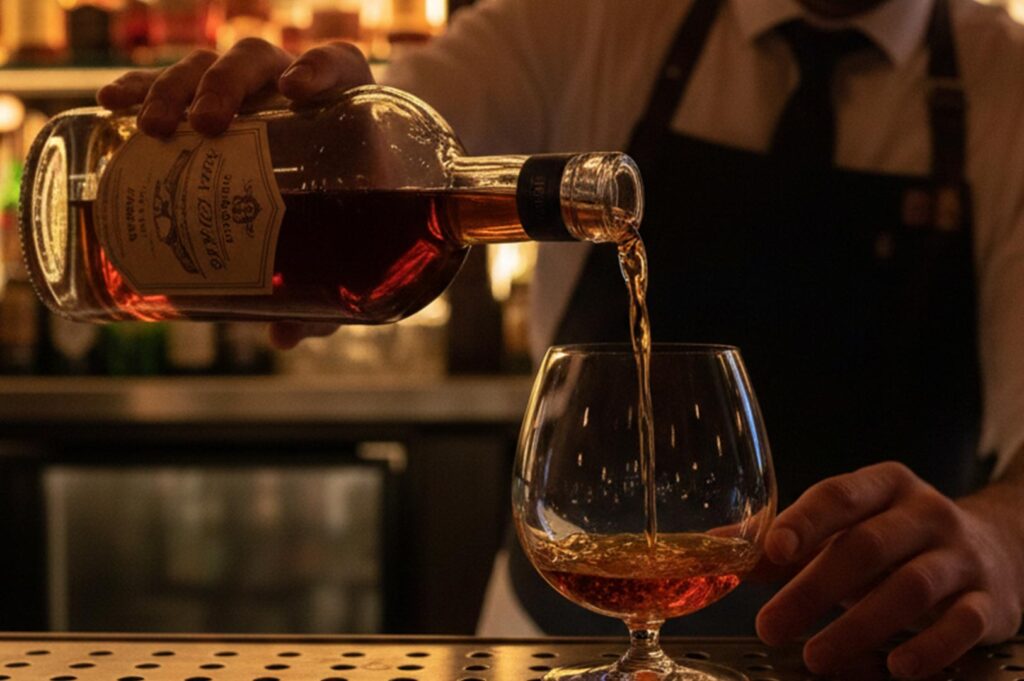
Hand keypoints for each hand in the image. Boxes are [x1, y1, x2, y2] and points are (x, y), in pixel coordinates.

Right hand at [97, 38, 370, 346]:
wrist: (337, 184)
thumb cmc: (346, 217)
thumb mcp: (341, 251)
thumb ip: (324, 293)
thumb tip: (283, 337)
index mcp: (344, 104)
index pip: (335, 65)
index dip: (316, 68)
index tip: (297, 90)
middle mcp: (291, 85)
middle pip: (256, 62)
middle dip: (226, 85)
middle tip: (208, 124)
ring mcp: (246, 88)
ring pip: (206, 65)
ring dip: (176, 87)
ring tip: (155, 126)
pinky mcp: (206, 99)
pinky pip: (169, 81)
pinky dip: (140, 87)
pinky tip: (113, 104)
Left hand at [756, 461, 1023, 678]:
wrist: (997, 549)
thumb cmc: (898, 541)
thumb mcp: (846, 529)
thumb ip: (785, 543)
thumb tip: (715, 549)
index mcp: (884, 486)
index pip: (840, 495)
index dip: (805, 520)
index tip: (772, 550)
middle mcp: (925, 514)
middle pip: (867, 546)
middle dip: (814, 589)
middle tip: (770, 626)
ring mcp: (961, 557)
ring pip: (912, 587)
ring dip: (859, 625)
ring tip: (816, 657)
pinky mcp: (991, 601)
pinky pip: (964, 624)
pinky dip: (930, 647)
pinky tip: (896, 667)